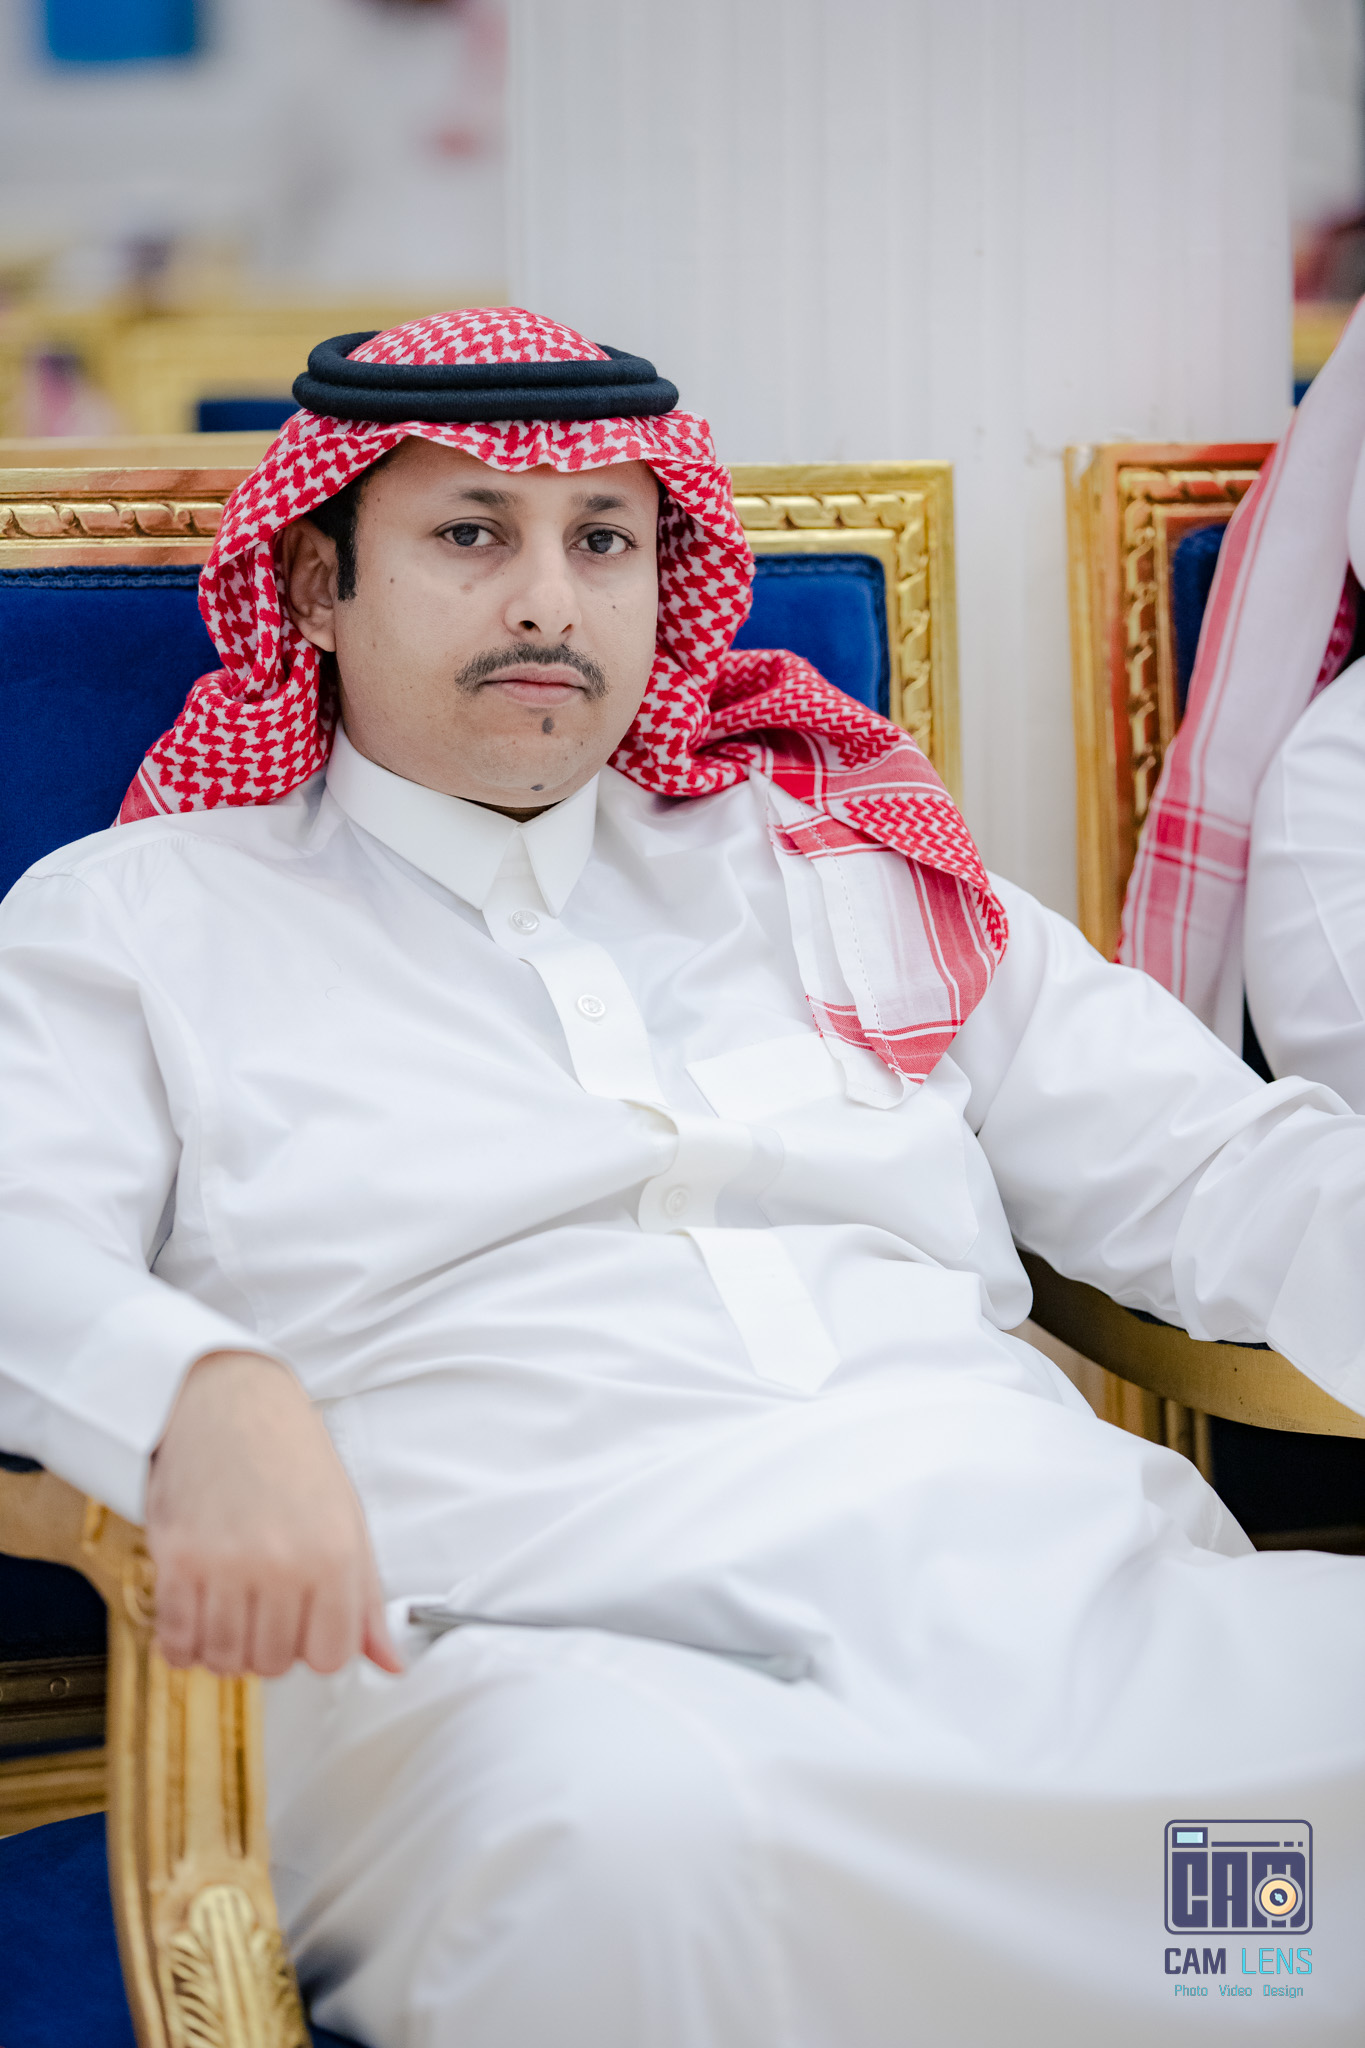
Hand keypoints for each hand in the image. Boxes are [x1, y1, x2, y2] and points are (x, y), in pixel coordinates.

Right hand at [145, 1350, 401, 1679]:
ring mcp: (228, 1565)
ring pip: (224, 1659)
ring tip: (228, 1606)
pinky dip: (182, 1643)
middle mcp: (284, 1565)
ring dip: (223, 1646)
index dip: (313, 1647)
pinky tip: (193, 1614)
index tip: (302, 1623)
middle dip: (267, 1646)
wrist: (230, 1400)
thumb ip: (366, 1599)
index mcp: (335, 1556)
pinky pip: (177, 1641)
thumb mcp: (347, 1519)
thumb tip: (391, 1662)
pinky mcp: (178, 1560)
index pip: (329, 1657)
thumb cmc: (291, 1456)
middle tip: (261, 1605)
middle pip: (273, 1664)